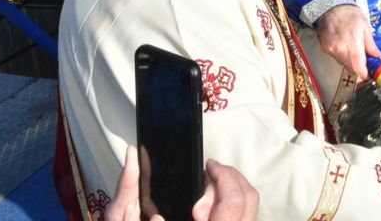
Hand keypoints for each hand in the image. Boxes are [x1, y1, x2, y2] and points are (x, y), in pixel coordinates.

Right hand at [107, 147, 259, 220]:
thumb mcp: (130, 220)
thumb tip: (138, 173)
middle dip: (230, 179)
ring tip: (206, 193)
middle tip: (209, 173)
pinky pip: (244, 218)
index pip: (232, 200)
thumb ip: (137, 204)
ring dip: (233, 192)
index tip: (208, 166)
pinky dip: (232, 207)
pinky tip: (210, 209)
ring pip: (250, 208)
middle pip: (248, 199)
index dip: (223, 176)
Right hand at [316, 4, 380, 79]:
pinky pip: (338, 59)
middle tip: (367, 62)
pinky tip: (346, 47)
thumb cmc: (350, 15)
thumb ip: (372, 47)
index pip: (359, 69)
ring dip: (353, 63)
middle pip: (352, 69)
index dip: (367, 75)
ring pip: (345, 65)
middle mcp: (340, 49)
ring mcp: (331, 50)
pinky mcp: (326, 50)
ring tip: (356, 51)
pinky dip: (344, 57)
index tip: (372, 73)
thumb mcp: (366, 28)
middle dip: (361, 69)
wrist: (330, 8)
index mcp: (353, 43)